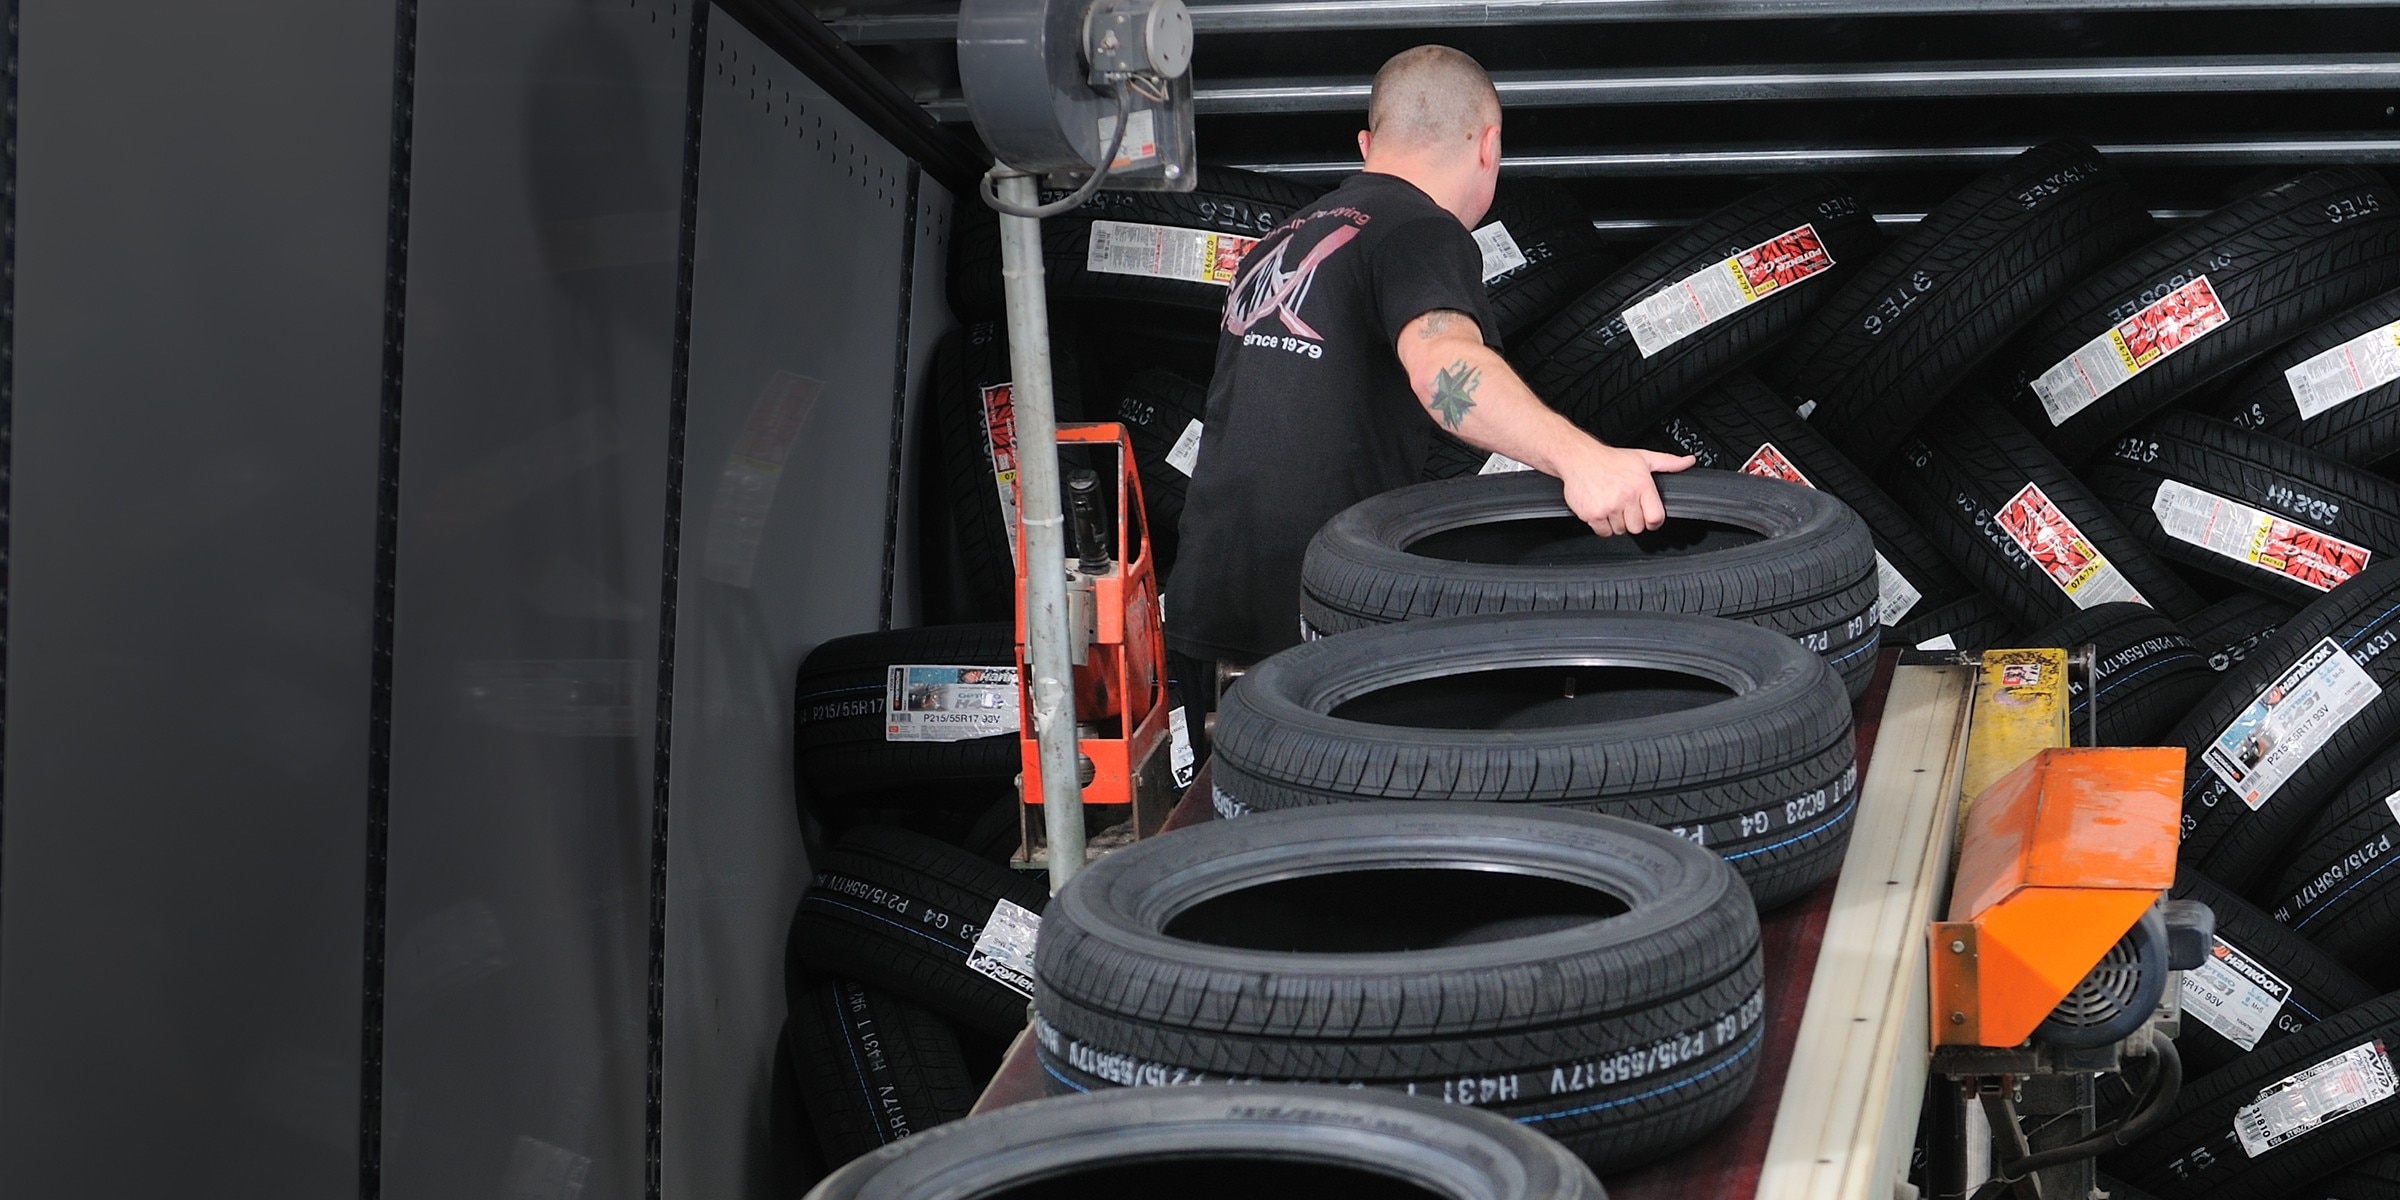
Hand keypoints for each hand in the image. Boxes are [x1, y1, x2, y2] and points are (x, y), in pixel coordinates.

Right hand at [1558, 440, 1694, 536]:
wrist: (1579, 458)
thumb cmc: (1611, 459)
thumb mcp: (1643, 457)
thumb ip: (1669, 462)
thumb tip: (1688, 461)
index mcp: (1641, 485)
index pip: (1655, 518)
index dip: (1653, 521)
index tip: (1648, 518)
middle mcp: (1626, 497)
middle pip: (1637, 527)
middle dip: (1632, 520)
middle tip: (1625, 506)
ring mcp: (1609, 507)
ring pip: (1620, 531)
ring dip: (1616, 522)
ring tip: (1611, 505)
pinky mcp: (1593, 514)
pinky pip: (1603, 532)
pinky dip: (1602, 525)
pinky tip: (1601, 510)